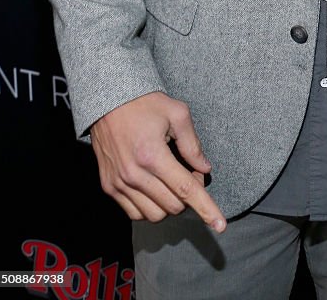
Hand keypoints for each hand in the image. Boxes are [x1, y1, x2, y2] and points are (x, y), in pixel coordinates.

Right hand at [90, 91, 226, 231]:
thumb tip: (204, 169)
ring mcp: (119, 183)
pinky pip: (135, 213)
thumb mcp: (177, 113)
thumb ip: (193, 144)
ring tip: (171, 180)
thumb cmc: (144, 103)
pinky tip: (155, 187)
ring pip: (154, 215)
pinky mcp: (109, 187)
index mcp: (152, 155)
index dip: (206, 208)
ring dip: (169, 204)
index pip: (185, 190)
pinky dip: (150, 207)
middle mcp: (134, 174)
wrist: (107, 101)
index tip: (220, 225)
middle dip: (188, 196)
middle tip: (189, 173)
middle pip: (173, 206)